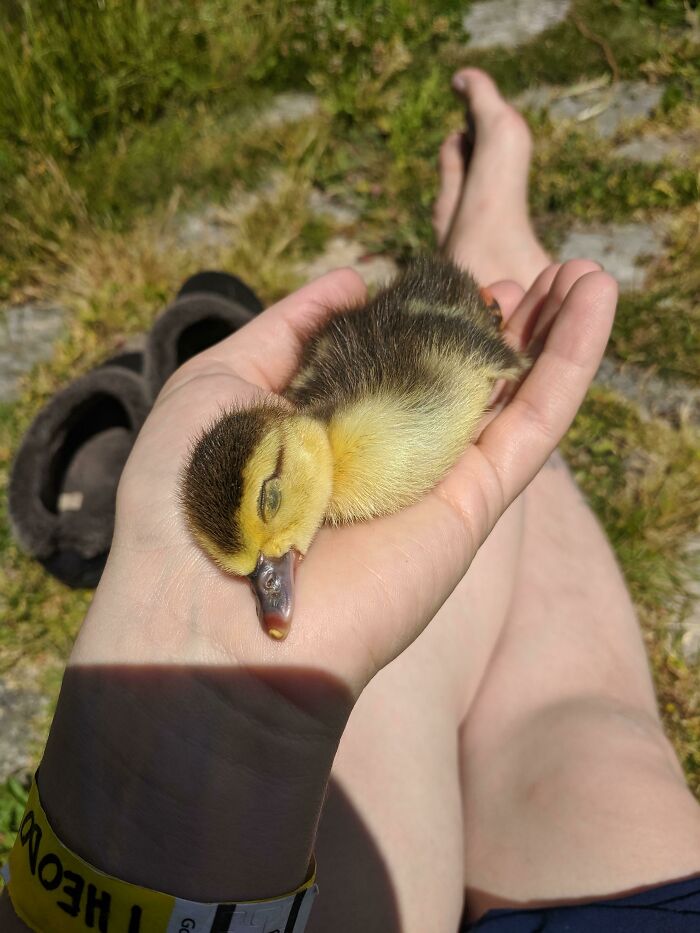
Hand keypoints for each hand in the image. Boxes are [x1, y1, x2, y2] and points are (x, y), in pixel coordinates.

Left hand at [83, 260, 615, 704]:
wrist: (208, 619)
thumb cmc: (191, 492)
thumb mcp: (219, 382)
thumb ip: (289, 328)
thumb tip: (357, 278)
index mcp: (328, 422)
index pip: (392, 356)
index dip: (424, 313)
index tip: (445, 273)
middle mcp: (385, 450)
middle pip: (461, 374)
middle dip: (500, 321)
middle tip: (535, 271)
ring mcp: (434, 478)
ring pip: (512, 393)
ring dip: (554, 330)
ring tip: (589, 271)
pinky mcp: (473, 507)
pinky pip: (535, 425)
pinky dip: (571, 362)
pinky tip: (596, 302)